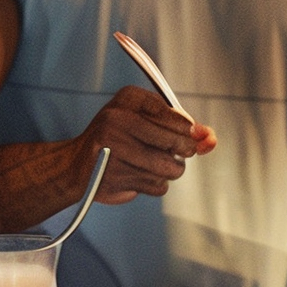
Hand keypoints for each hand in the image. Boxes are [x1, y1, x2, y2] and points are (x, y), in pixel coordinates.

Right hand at [80, 85, 214, 204]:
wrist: (75, 165)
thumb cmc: (114, 137)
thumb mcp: (142, 117)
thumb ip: (178, 124)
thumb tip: (210, 139)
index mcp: (127, 100)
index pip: (173, 115)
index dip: (188, 129)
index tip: (191, 135)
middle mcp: (118, 122)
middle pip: (176, 141)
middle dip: (183, 150)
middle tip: (178, 151)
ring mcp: (115, 151)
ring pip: (169, 167)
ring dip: (168, 169)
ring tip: (154, 163)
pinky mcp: (115, 177)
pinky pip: (157, 185)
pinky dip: (156, 183)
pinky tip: (141, 175)